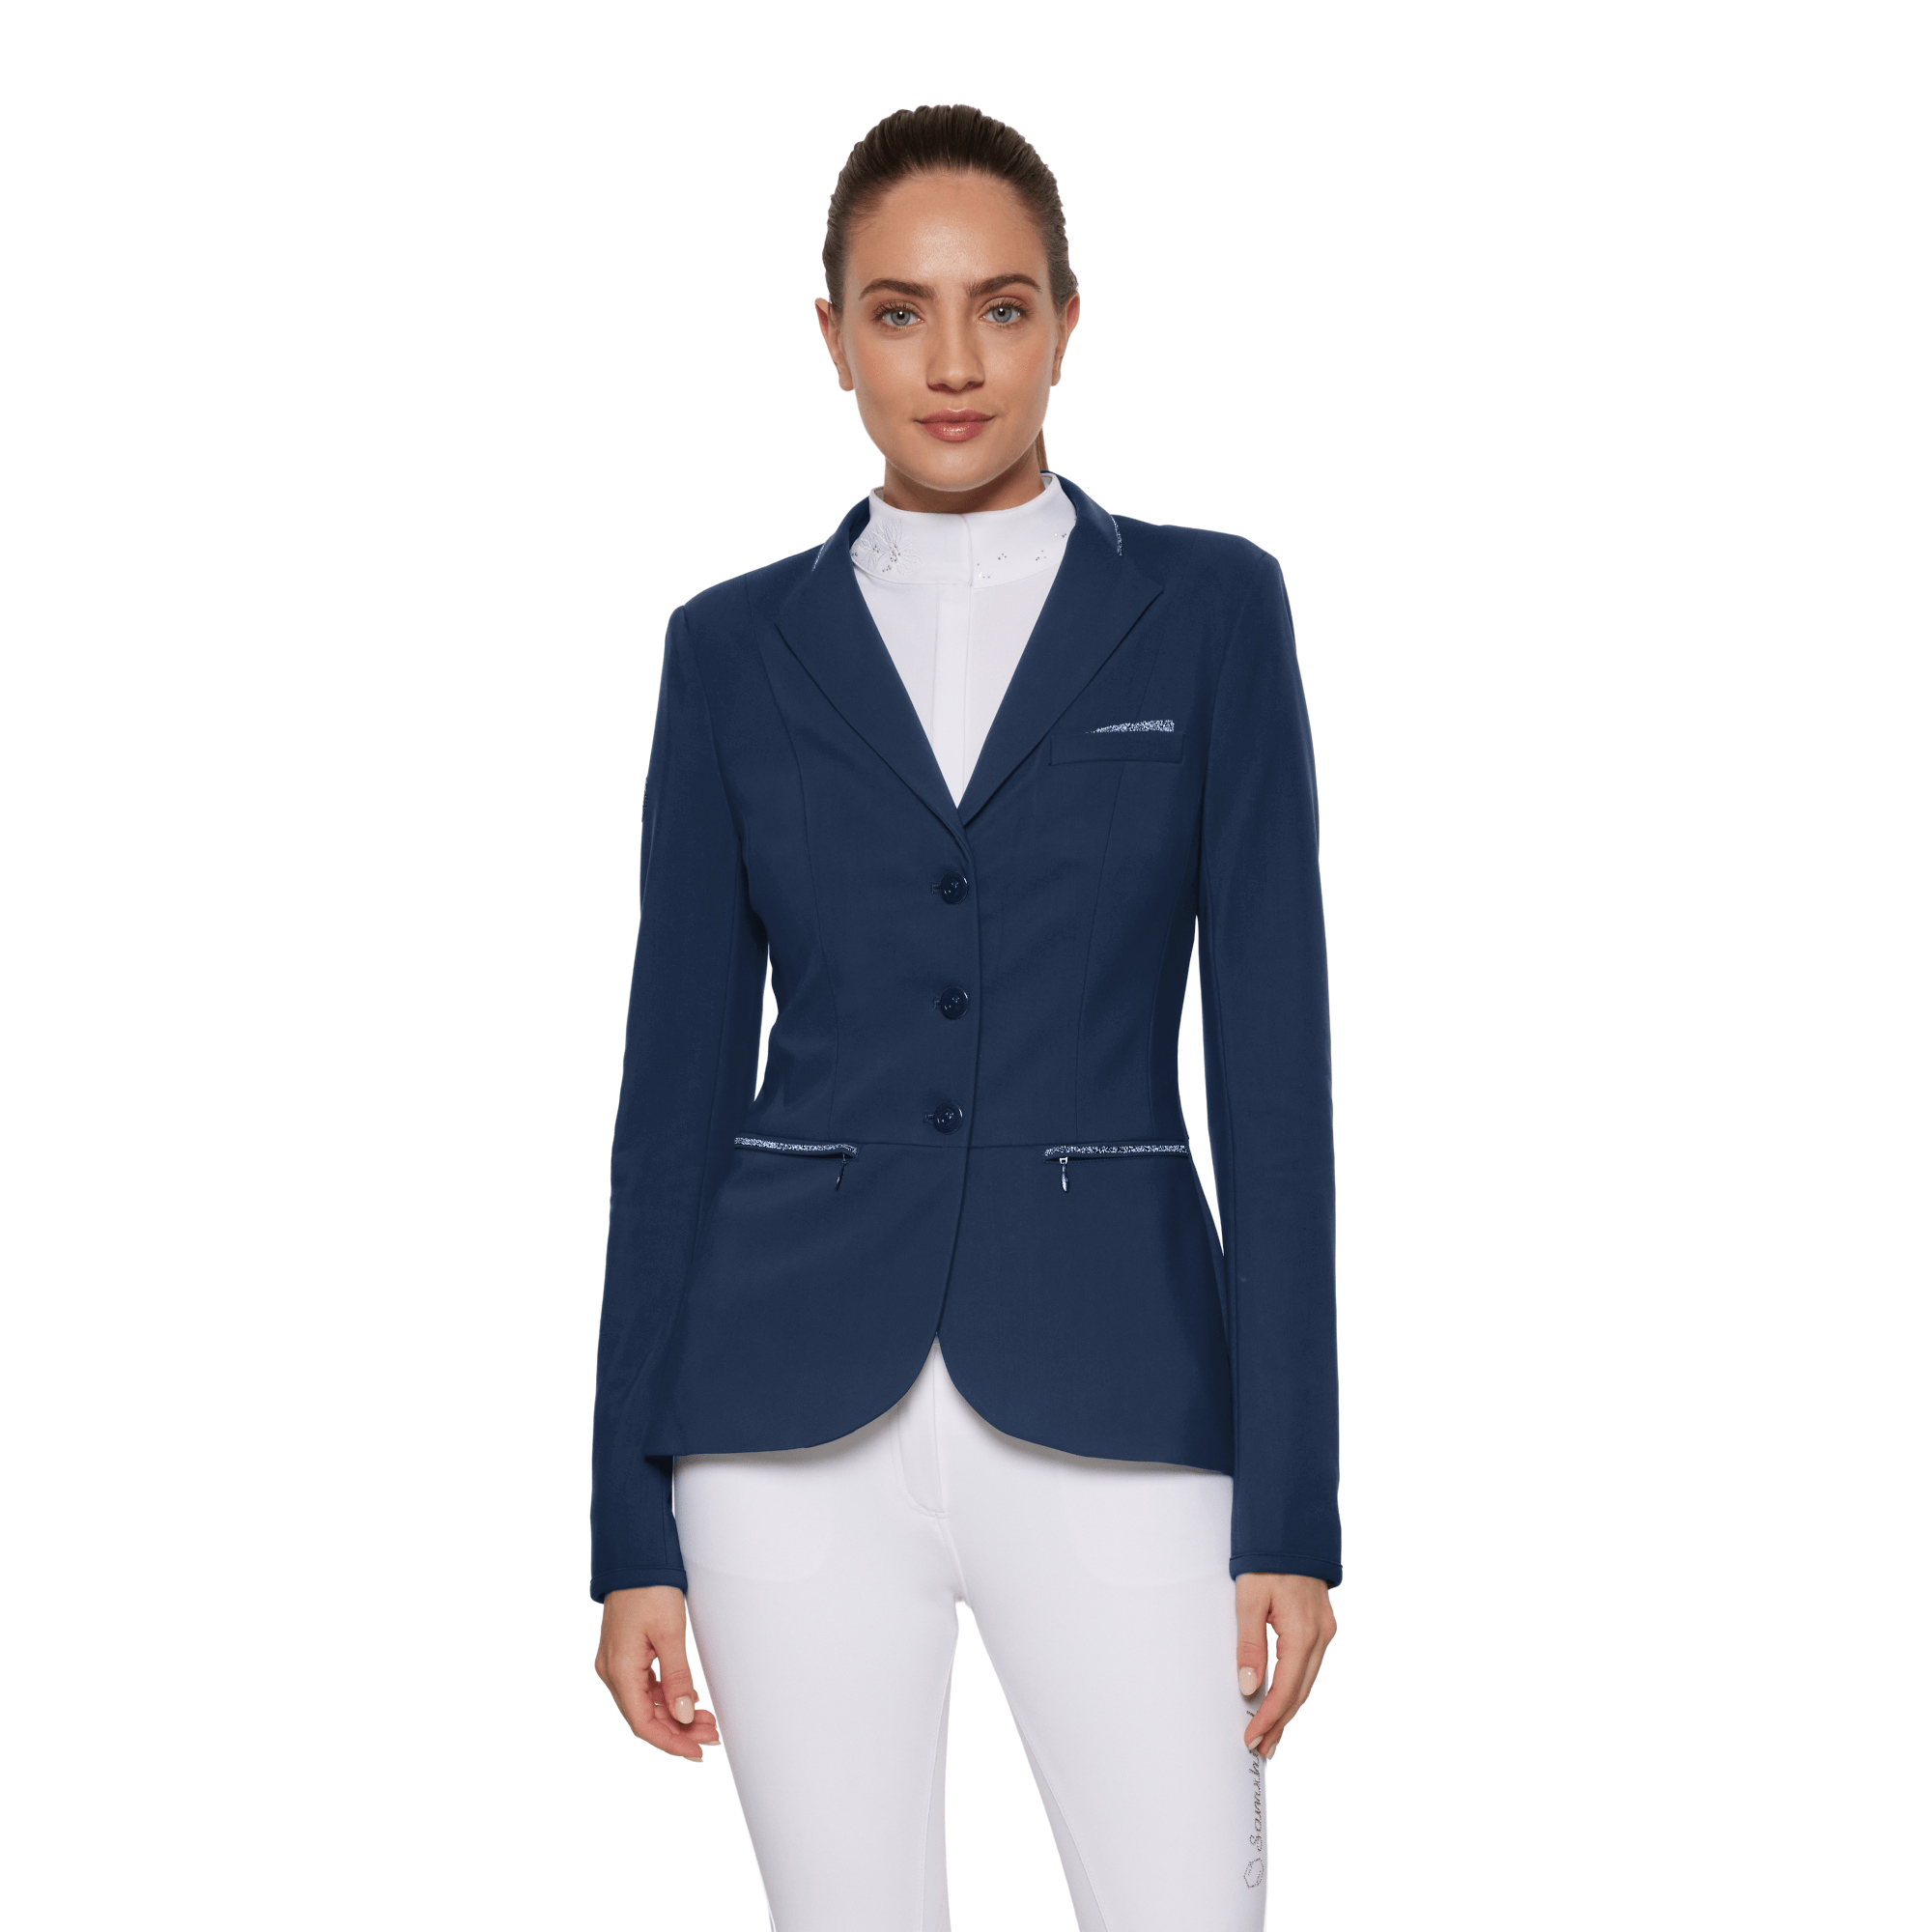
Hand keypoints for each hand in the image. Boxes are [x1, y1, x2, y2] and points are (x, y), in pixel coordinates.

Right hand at [595, 1585, 720, 1759]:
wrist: (634, 1557)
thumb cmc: (650, 1588)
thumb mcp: (670, 1633)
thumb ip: (677, 1678)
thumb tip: (685, 1716)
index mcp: (619, 1671)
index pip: (643, 1723)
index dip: (671, 1742)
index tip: (697, 1752)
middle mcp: (611, 1672)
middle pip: (644, 1716)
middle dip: (679, 1730)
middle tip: (712, 1735)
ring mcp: (615, 1663)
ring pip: (645, 1703)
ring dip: (674, 1714)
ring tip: (707, 1721)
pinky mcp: (623, 1654)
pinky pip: (643, 1686)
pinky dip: (665, 1697)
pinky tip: (687, 1699)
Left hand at [1236, 1572, 1335, 1757]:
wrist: (1291, 1530)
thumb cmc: (1267, 1559)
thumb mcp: (1249, 1599)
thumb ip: (1249, 1645)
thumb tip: (1249, 1687)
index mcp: (1303, 1631)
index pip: (1286, 1689)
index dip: (1269, 1717)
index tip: (1251, 1737)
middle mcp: (1321, 1636)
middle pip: (1301, 1693)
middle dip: (1280, 1723)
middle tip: (1260, 1748)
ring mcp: (1325, 1632)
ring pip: (1308, 1682)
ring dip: (1289, 1710)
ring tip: (1270, 1735)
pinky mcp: (1323, 1627)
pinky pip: (1310, 1667)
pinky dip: (1297, 1688)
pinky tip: (1285, 1701)